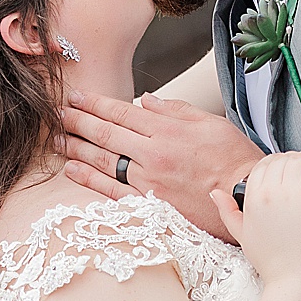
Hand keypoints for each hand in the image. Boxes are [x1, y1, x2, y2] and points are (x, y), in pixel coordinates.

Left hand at [61, 89, 264, 242]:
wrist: (246, 196)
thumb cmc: (233, 158)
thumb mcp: (209, 123)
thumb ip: (174, 109)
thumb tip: (145, 99)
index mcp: (167, 129)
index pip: (121, 112)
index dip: (94, 103)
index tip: (74, 96)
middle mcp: (153, 153)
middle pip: (105, 133)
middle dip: (76, 121)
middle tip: (54, 113)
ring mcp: (148, 180)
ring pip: (102, 159)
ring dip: (75, 147)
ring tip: (55, 138)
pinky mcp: (147, 203)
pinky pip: (110, 189)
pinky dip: (88, 178)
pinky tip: (71, 169)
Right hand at [210, 152, 300, 287]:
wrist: (296, 280)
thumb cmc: (271, 261)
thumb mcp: (241, 236)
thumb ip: (227, 212)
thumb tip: (215, 192)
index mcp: (251, 199)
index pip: (262, 165)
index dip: (275, 164)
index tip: (286, 172)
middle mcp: (269, 192)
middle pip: (281, 159)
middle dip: (292, 160)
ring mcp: (292, 193)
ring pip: (300, 158)